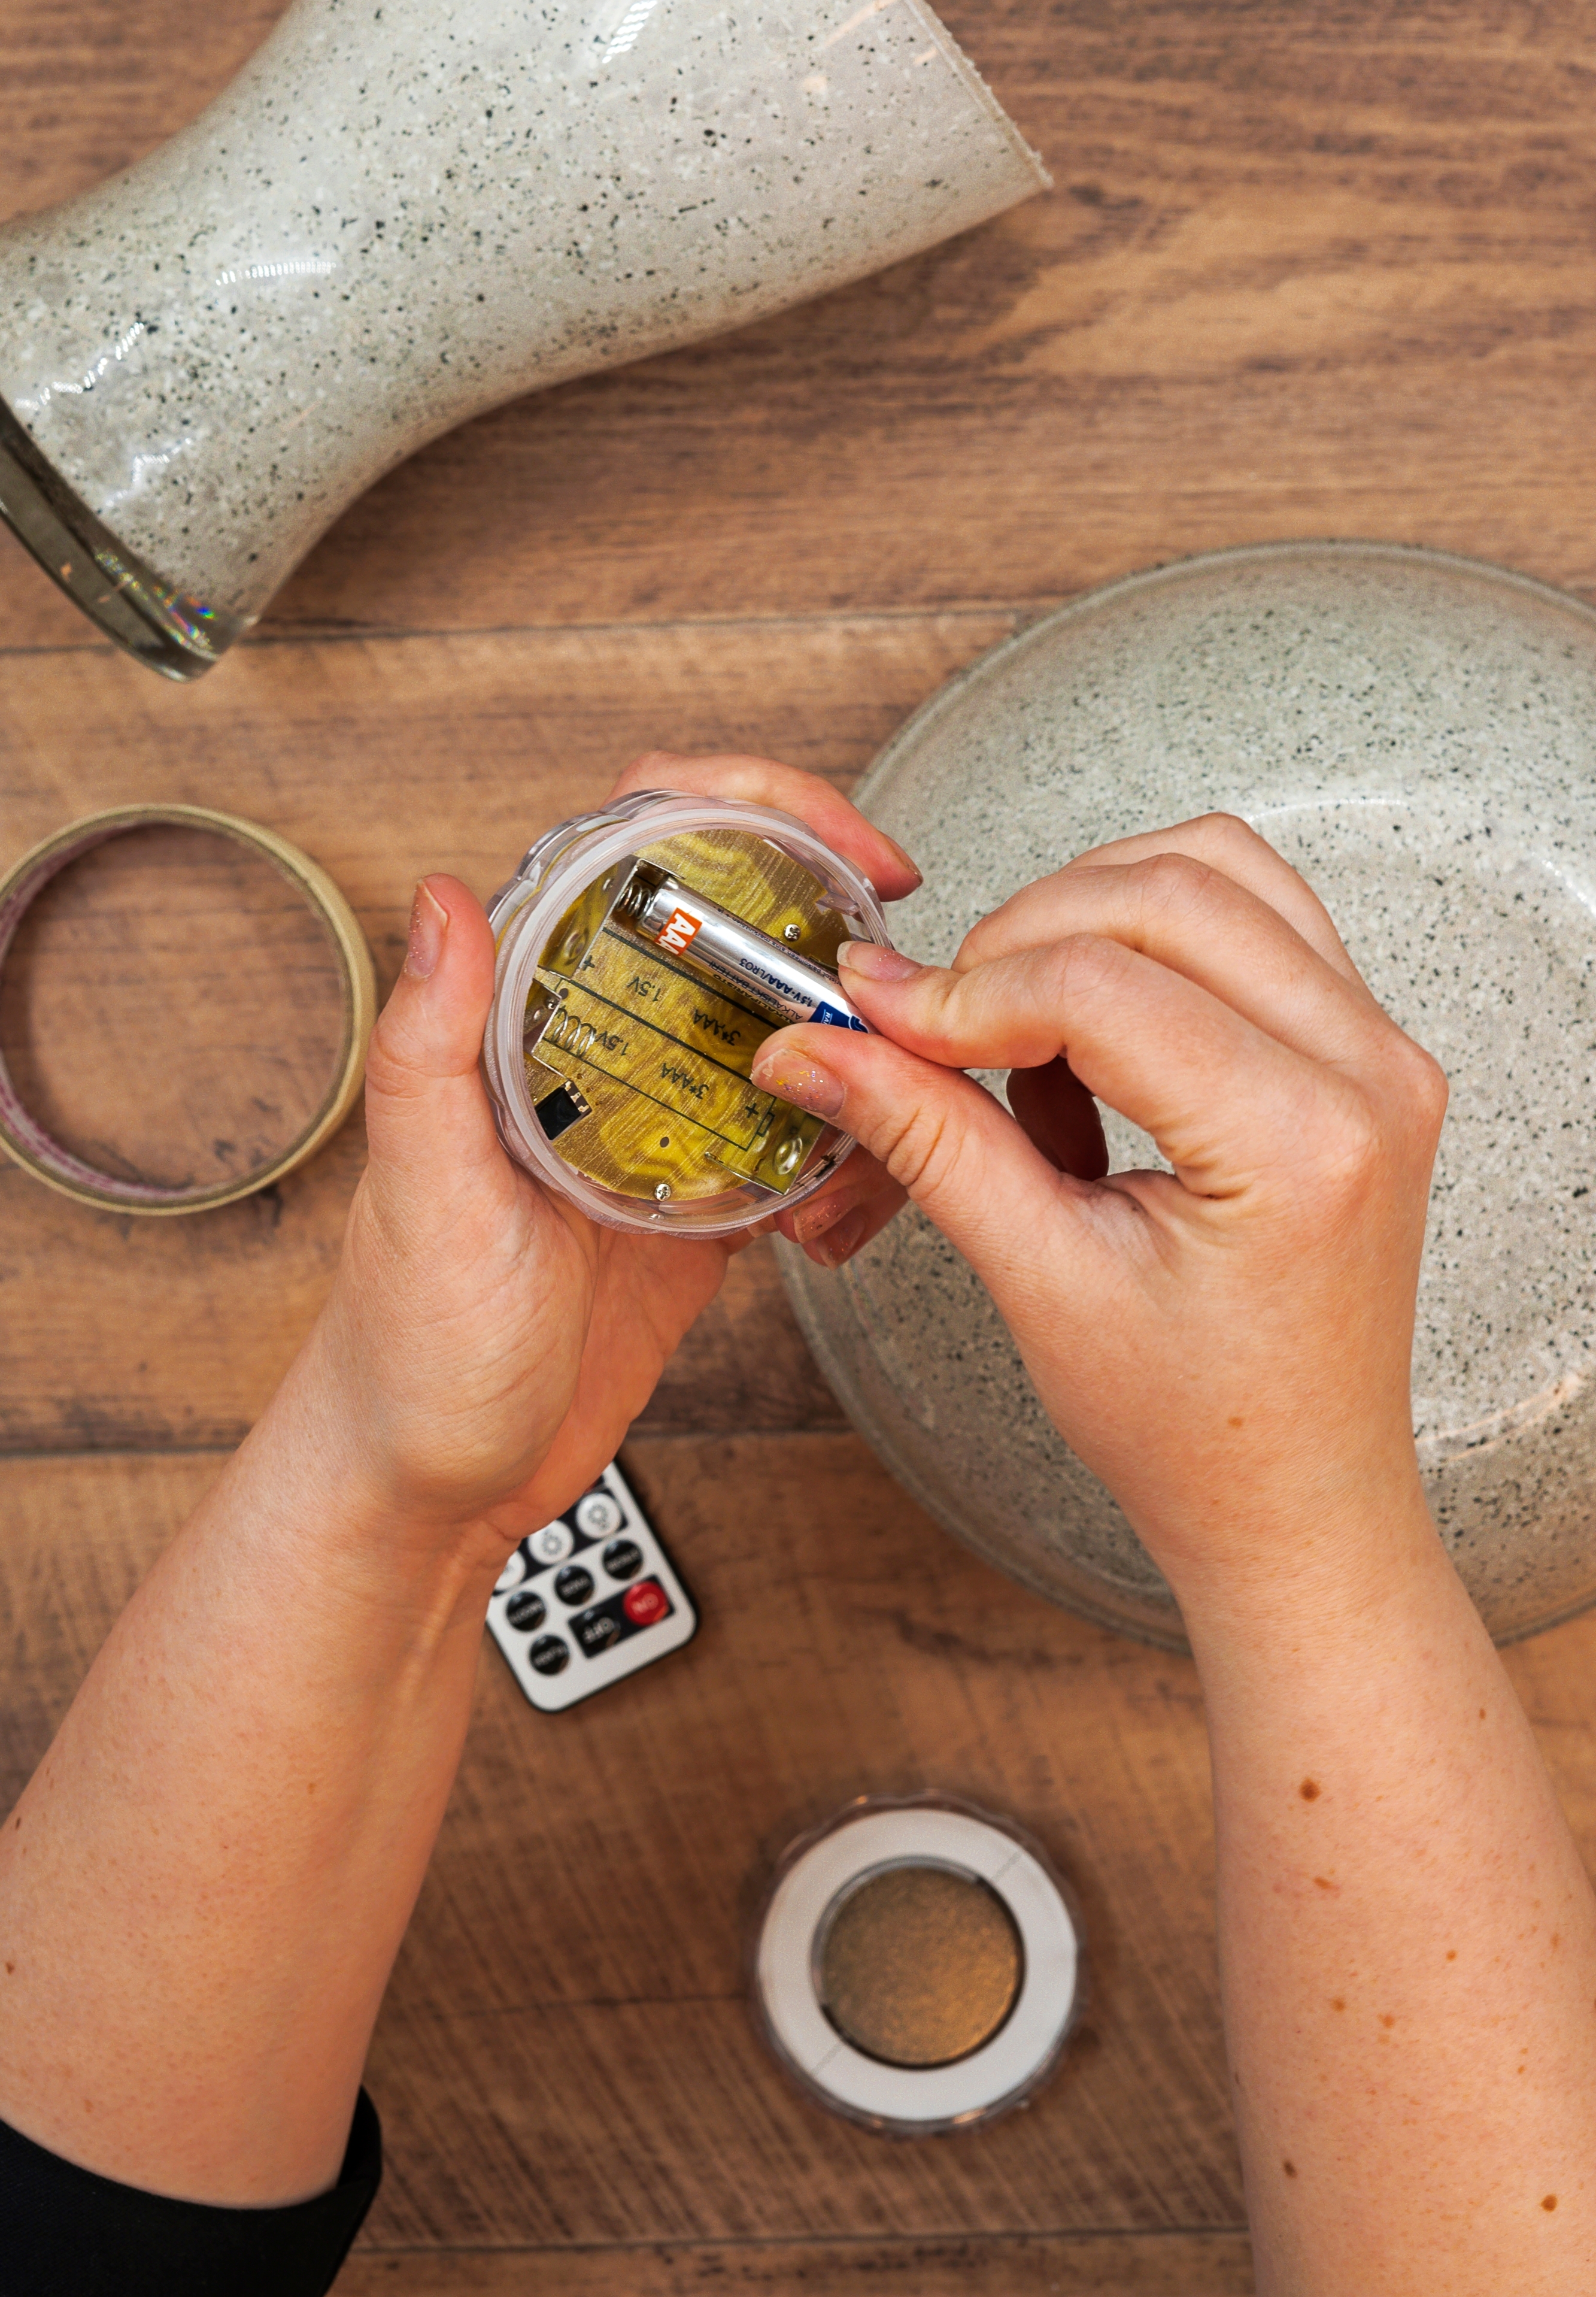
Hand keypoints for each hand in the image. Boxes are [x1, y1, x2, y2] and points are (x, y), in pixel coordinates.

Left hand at [304, 752, 917, 1574]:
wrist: (435, 1486)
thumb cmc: (407, 1350)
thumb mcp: (420, 1190)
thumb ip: (428, 1047)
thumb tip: (440, 899)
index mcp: (527, 1019)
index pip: (636, 852)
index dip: (746, 810)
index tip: (833, 844)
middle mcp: (598, 1052)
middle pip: (738, 928)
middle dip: (835, 939)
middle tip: (901, 988)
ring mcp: (658, 1126)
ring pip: (787, 1035)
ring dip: (856, 1066)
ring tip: (879, 1121)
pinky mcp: (699, 1206)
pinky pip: (797, 1146)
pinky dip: (845, 1165)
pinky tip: (839, 1207)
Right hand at [750, 814, 1447, 1609]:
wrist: (1294, 1501)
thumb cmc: (1197, 1431)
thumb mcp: (1041, 1283)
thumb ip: (930, 1140)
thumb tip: (820, 1044)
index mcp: (1303, 1144)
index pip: (1102, 987)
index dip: (964, 991)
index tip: (874, 1021)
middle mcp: (1368, 1074)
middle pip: (1166, 894)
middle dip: (1019, 942)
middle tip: (932, 1029)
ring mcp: (1380, 1051)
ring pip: (1214, 873)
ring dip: (1087, 927)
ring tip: (1023, 1050)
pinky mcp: (1361, 1048)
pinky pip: (1249, 918)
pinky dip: (1146, 948)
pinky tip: (1088, 1051)